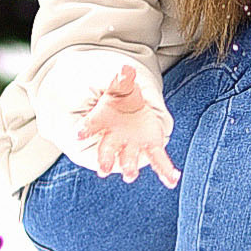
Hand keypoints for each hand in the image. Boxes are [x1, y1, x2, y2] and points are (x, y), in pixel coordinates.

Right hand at [76, 62, 178, 187]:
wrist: (126, 107)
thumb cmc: (116, 97)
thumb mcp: (117, 85)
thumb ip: (121, 79)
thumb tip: (125, 70)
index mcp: (100, 121)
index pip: (89, 126)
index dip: (83, 129)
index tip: (77, 134)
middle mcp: (113, 139)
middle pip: (106, 151)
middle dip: (104, 160)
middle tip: (102, 170)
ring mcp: (131, 145)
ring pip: (128, 159)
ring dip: (129, 167)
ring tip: (130, 176)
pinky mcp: (150, 146)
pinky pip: (157, 160)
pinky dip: (165, 171)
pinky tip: (173, 180)